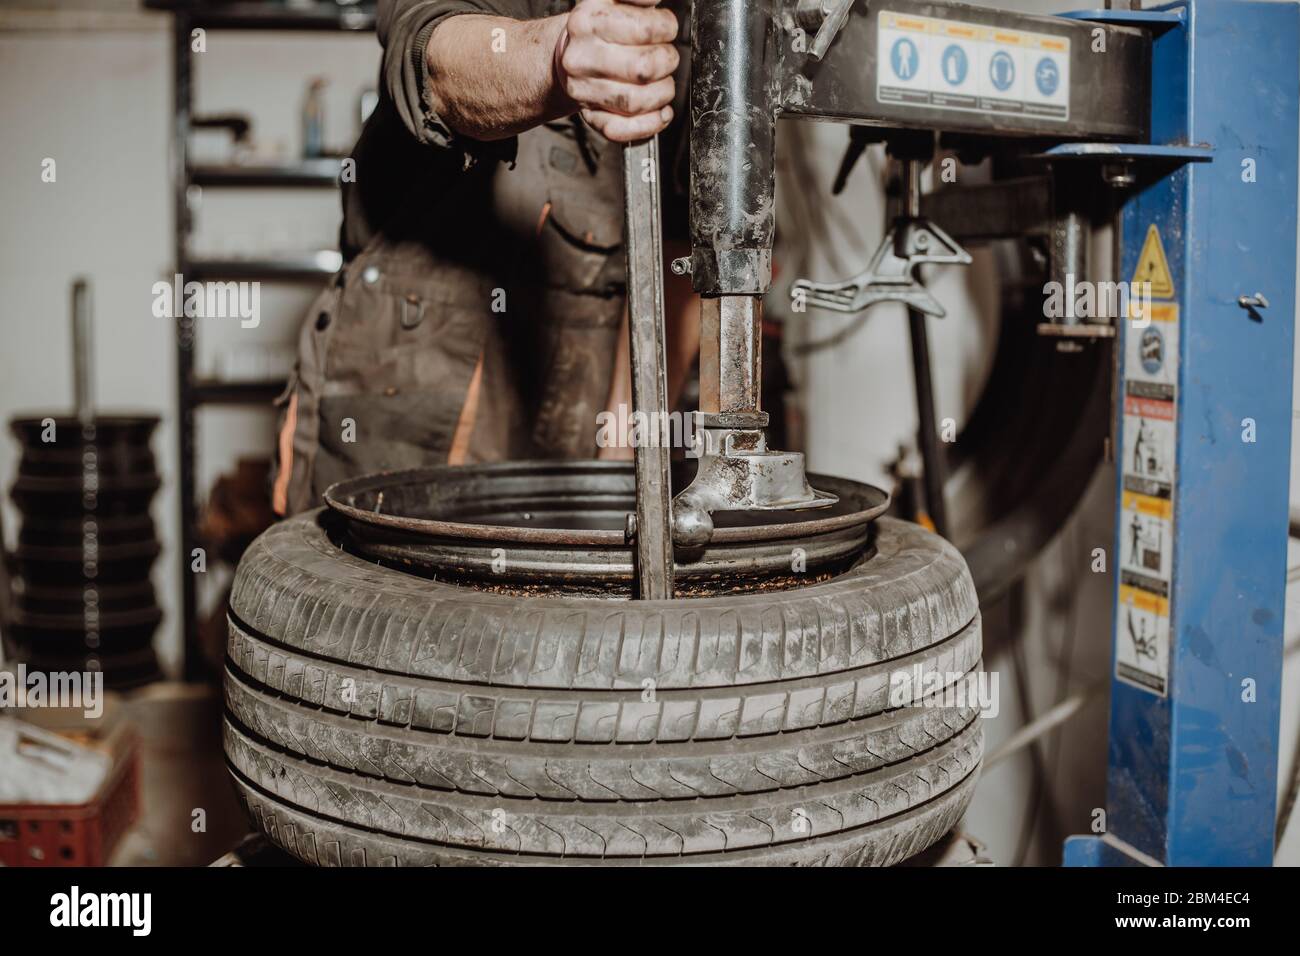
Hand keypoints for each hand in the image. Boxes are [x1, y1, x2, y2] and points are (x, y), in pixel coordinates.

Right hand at [555, 0, 679, 142]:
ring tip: (663, 81)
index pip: (644, 29)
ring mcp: (585, 92)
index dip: (666, 27)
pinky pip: (623, 130)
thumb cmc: (598, 28)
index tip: (666, 28)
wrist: (567, 55)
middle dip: (667, 61)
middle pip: (643, 68)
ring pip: (637, 101)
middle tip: (665, 56)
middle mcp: (582, 59)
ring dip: (663, 92)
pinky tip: (660, 111)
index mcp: (587, 23)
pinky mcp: (592, 117)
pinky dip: (650, 124)